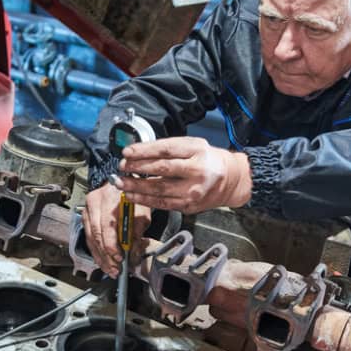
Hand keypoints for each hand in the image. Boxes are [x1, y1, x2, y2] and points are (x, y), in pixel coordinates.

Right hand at [82, 183, 151, 277]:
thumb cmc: (131, 196)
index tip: (120, 257)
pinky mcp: (84, 216)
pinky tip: (103, 261)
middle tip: (115, 269)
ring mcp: (87, 209)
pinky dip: (96, 251)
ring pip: (90, 238)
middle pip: (96, 234)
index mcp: (110, 197)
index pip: (107, 225)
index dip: (112, 244)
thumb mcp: (141, 211)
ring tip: (110, 270)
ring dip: (100, 257)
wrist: (119, 182)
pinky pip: (88, 238)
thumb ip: (138, 232)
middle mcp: (94, 202)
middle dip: (106, 255)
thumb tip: (133, 255)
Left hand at [115, 137, 251, 213]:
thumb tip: (138, 151)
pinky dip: (144, 200)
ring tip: (120, 183)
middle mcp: (197, 171)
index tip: (127, 152)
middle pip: (162, 169)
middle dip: (138, 168)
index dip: (144, 151)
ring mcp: (193, 190)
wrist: (230, 180)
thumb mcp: (193, 145)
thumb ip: (169, 148)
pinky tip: (132, 196)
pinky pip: (162, 203)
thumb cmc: (207, 160)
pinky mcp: (189, 205)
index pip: (166, 149)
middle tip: (121, 167)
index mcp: (197, 151)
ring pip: (160, 189)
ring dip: (136, 187)